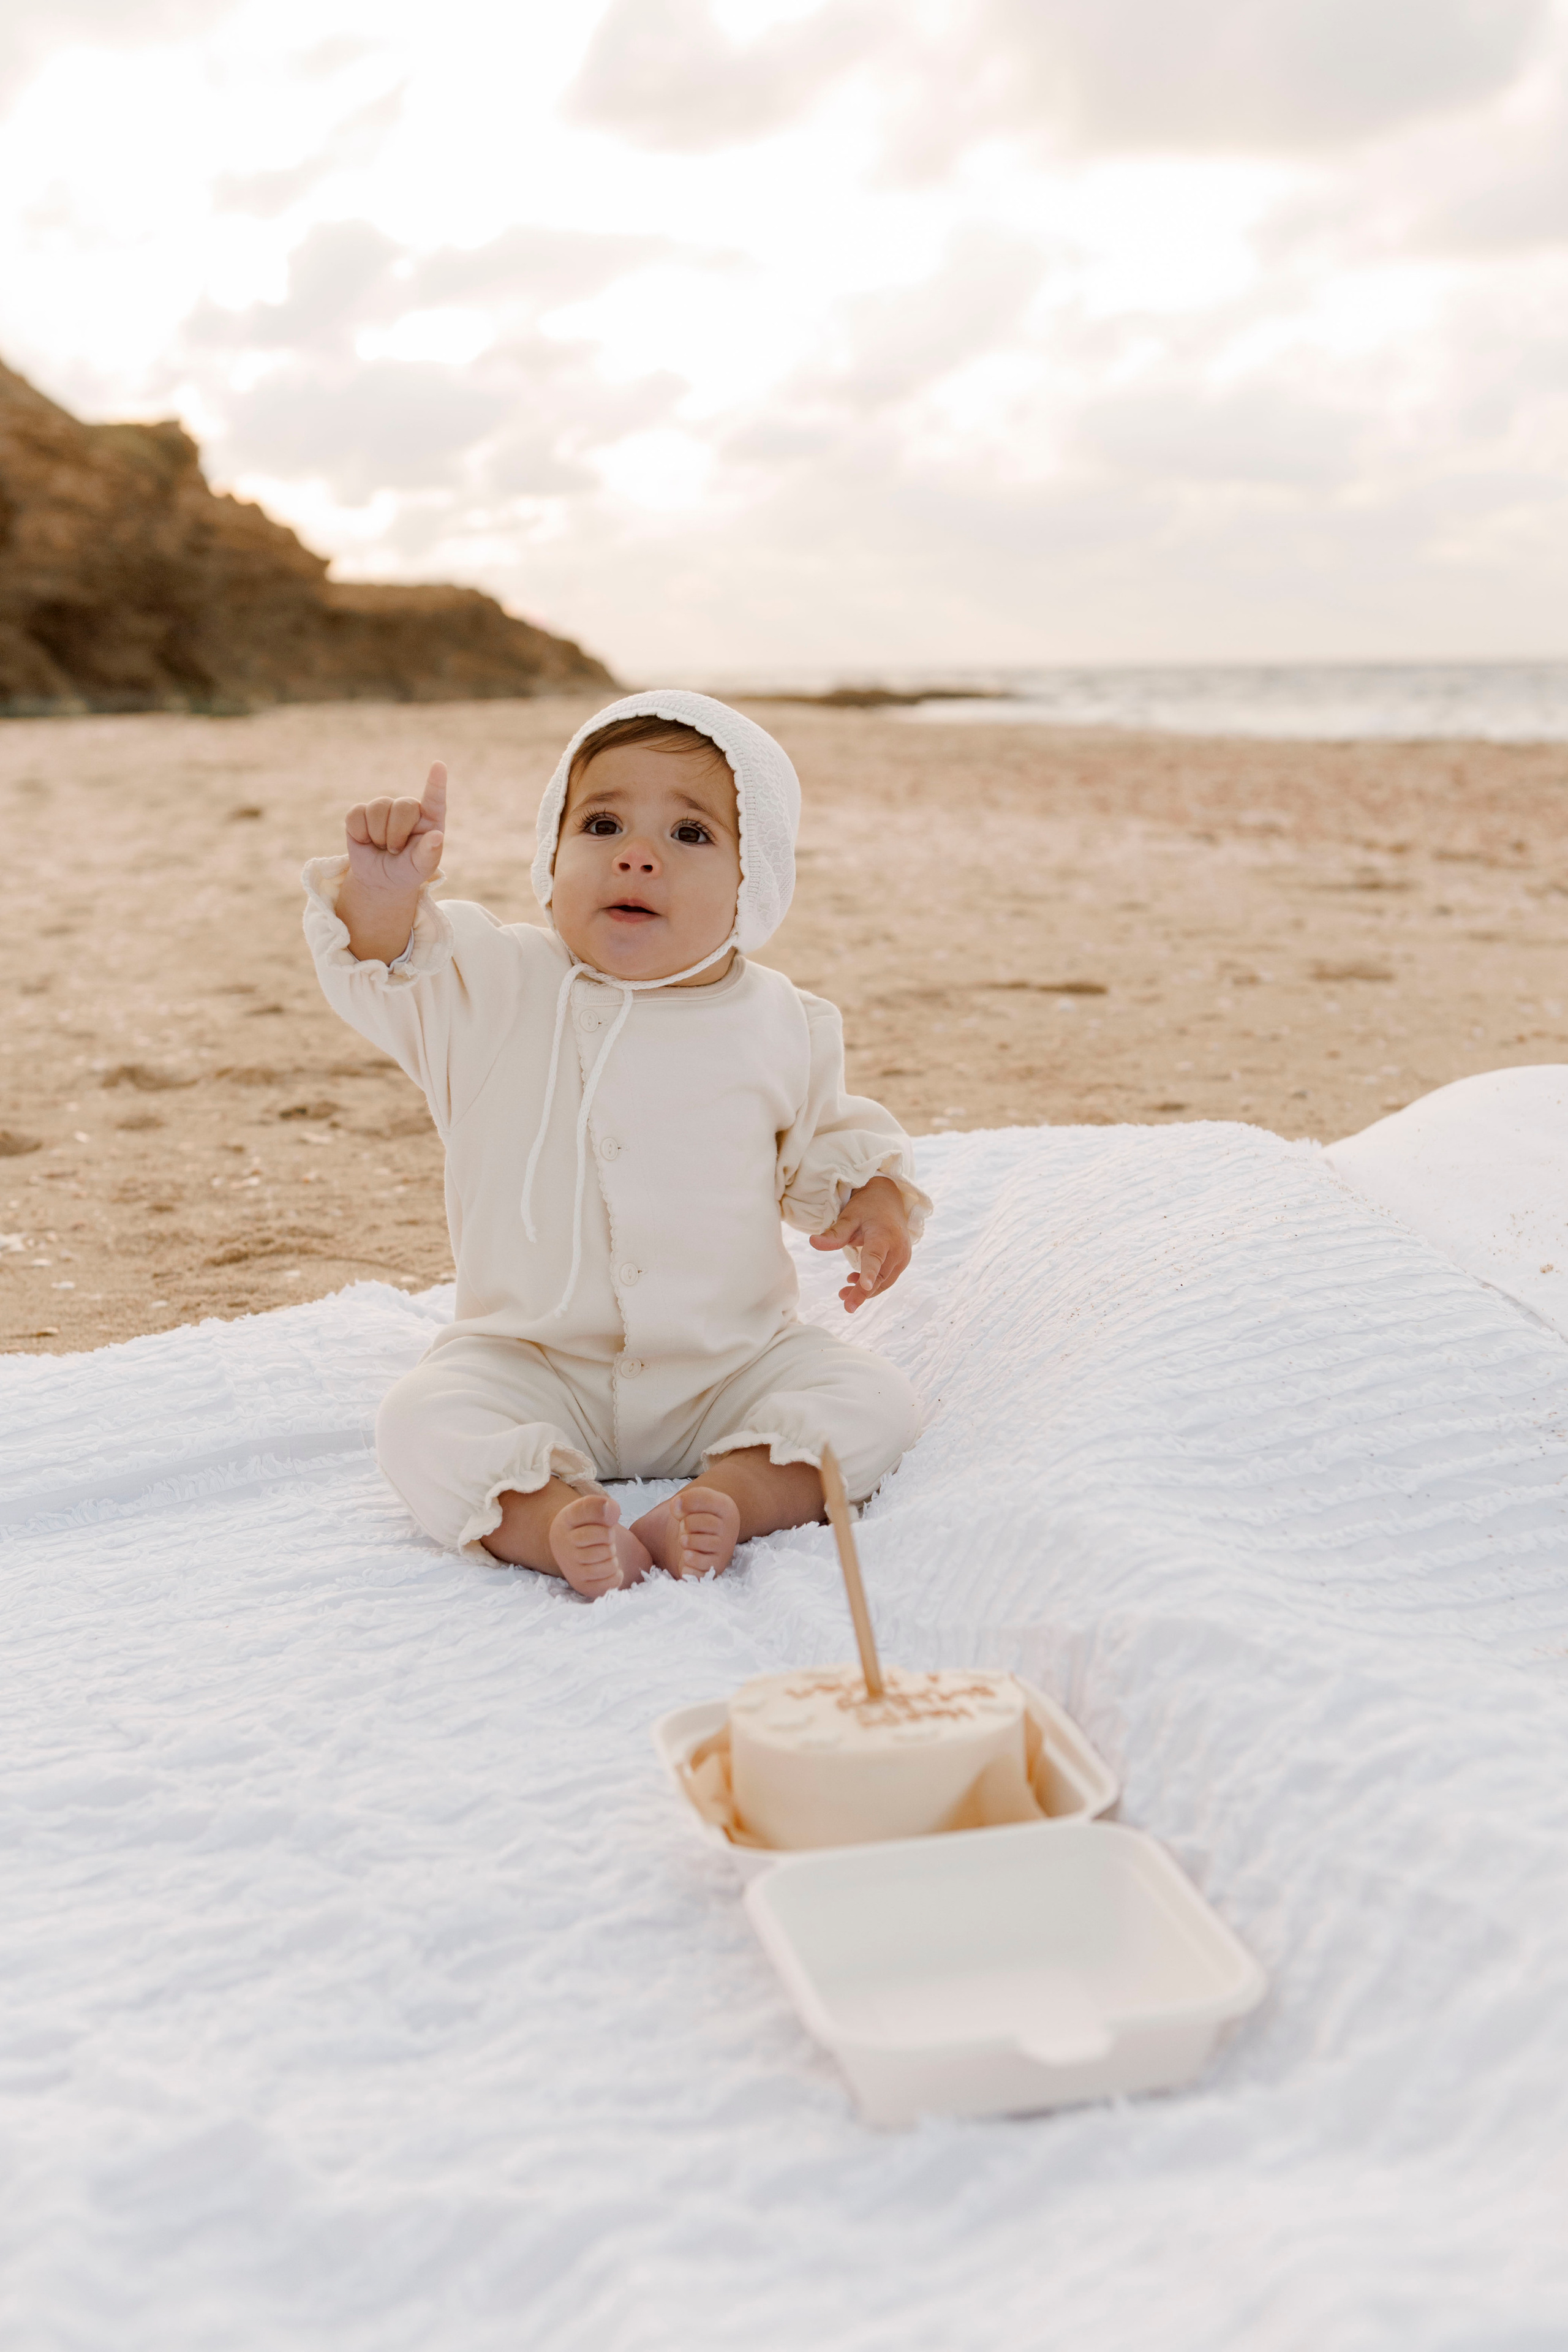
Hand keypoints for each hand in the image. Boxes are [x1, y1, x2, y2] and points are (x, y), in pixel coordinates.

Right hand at [339, 763, 445, 962]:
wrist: (380, 879)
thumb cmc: (407, 871)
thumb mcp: (421, 868)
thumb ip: (429, 854)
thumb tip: (436, 836)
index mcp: (431, 820)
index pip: (435, 799)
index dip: (436, 783)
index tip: (439, 766)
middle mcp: (409, 808)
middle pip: (402, 806)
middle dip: (396, 834)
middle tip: (395, 851)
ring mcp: (385, 807)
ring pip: (378, 807)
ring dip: (377, 835)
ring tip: (382, 847)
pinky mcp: (361, 812)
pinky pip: (356, 814)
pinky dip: (359, 833)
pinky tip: (366, 841)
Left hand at [808, 1173, 911, 1312]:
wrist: (890, 1200)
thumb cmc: (867, 1208)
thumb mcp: (848, 1217)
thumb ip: (834, 1234)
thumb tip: (812, 1243)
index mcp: (883, 1235)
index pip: (875, 1257)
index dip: (869, 1273)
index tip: (865, 1286)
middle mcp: (897, 1248)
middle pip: (880, 1276)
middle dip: (862, 1293)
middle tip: (845, 1304)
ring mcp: (903, 1256)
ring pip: (884, 1281)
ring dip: (866, 1291)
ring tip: (843, 1294)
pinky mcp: (902, 1261)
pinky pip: (888, 1278)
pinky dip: (873, 1284)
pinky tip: (855, 1282)